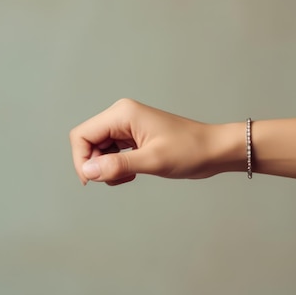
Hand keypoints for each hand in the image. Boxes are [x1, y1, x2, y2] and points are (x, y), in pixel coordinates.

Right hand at [69, 99, 241, 185]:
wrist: (214, 150)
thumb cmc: (190, 150)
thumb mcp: (153, 161)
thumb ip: (118, 166)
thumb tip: (88, 171)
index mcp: (122, 114)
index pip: (81, 135)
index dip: (81, 160)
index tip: (94, 180)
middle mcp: (122, 116)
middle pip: (88, 142)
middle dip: (96, 165)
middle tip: (118, 178)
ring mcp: (128, 126)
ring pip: (99, 150)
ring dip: (108, 168)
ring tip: (129, 176)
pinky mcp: (135, 137)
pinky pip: (112, 153)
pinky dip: (117, 167)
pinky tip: (133, 173)